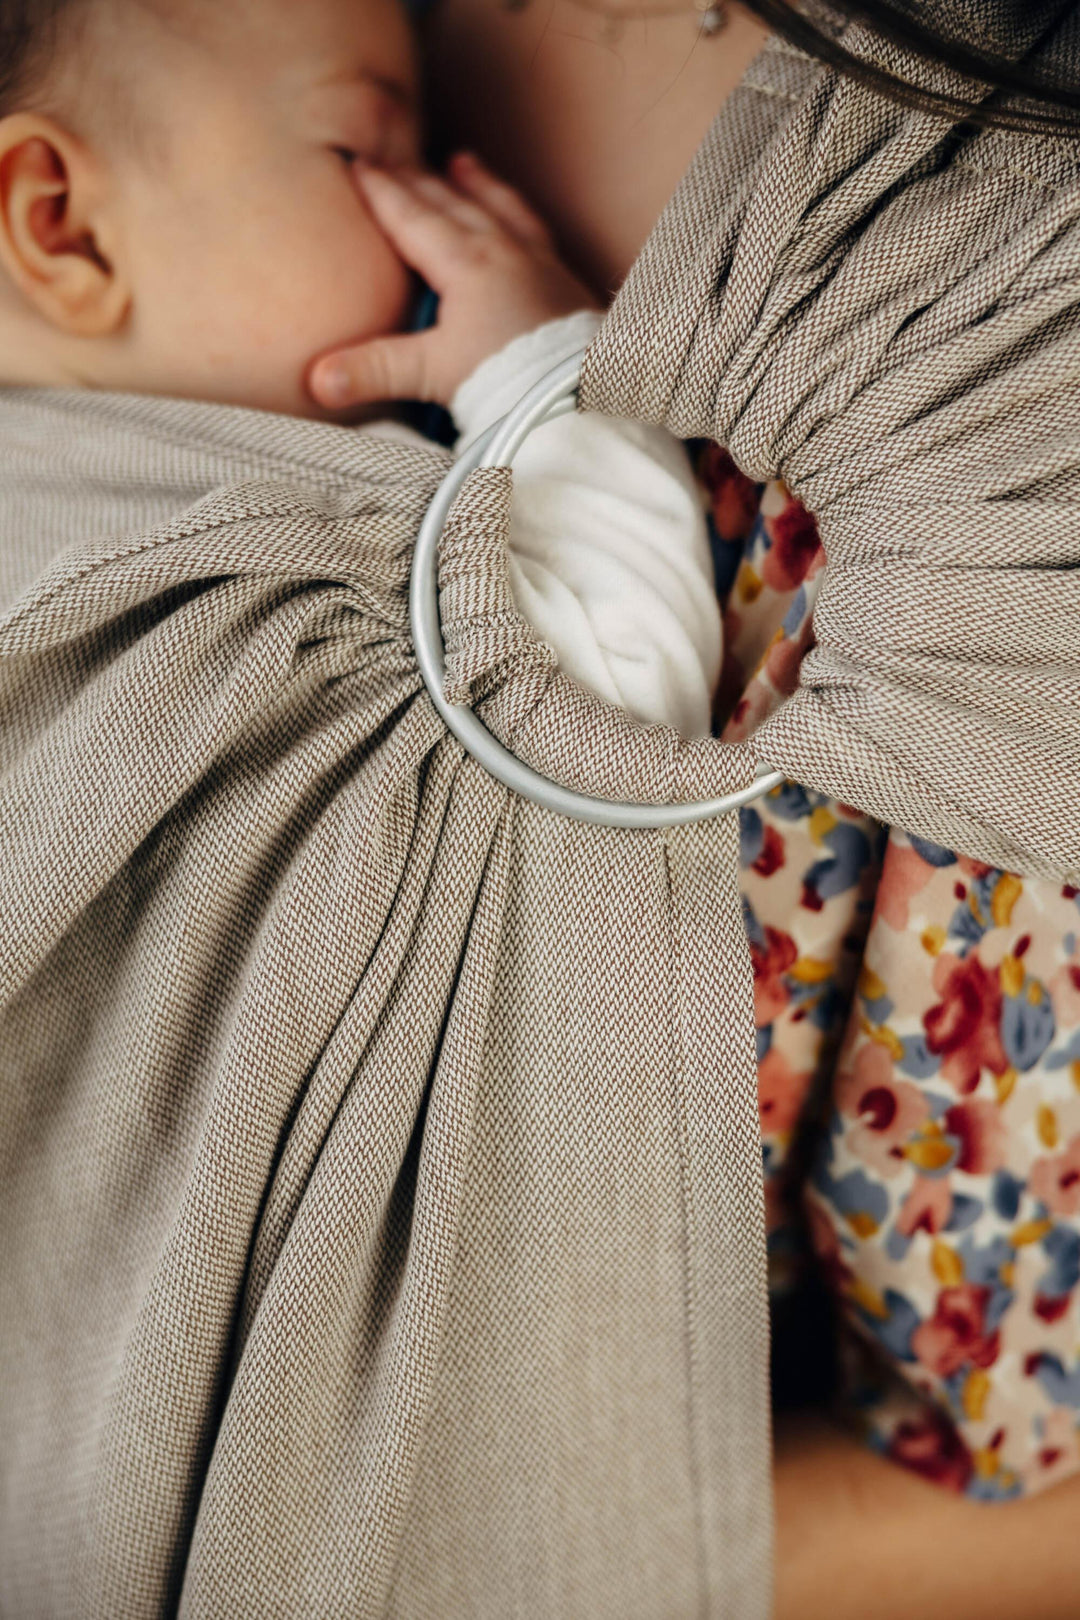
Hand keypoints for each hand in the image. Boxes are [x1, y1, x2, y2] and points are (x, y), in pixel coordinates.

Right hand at [308, 152, 600, 412]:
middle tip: (392, 158)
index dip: (381, 191)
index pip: (411, 217)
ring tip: (461, 162)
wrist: (578, 394)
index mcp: (464, 263)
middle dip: (418, 179)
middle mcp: (502, 250)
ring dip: (476, 184)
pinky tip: (520, 220)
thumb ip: (375, 371)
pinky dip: (519, 214)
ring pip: (500, 208)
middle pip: (451, 203)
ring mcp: (538, 261)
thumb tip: (317, 380)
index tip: (357, 164)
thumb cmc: (507, 381)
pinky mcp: (565, 282)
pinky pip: (536, 230)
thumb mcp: (432, 375)